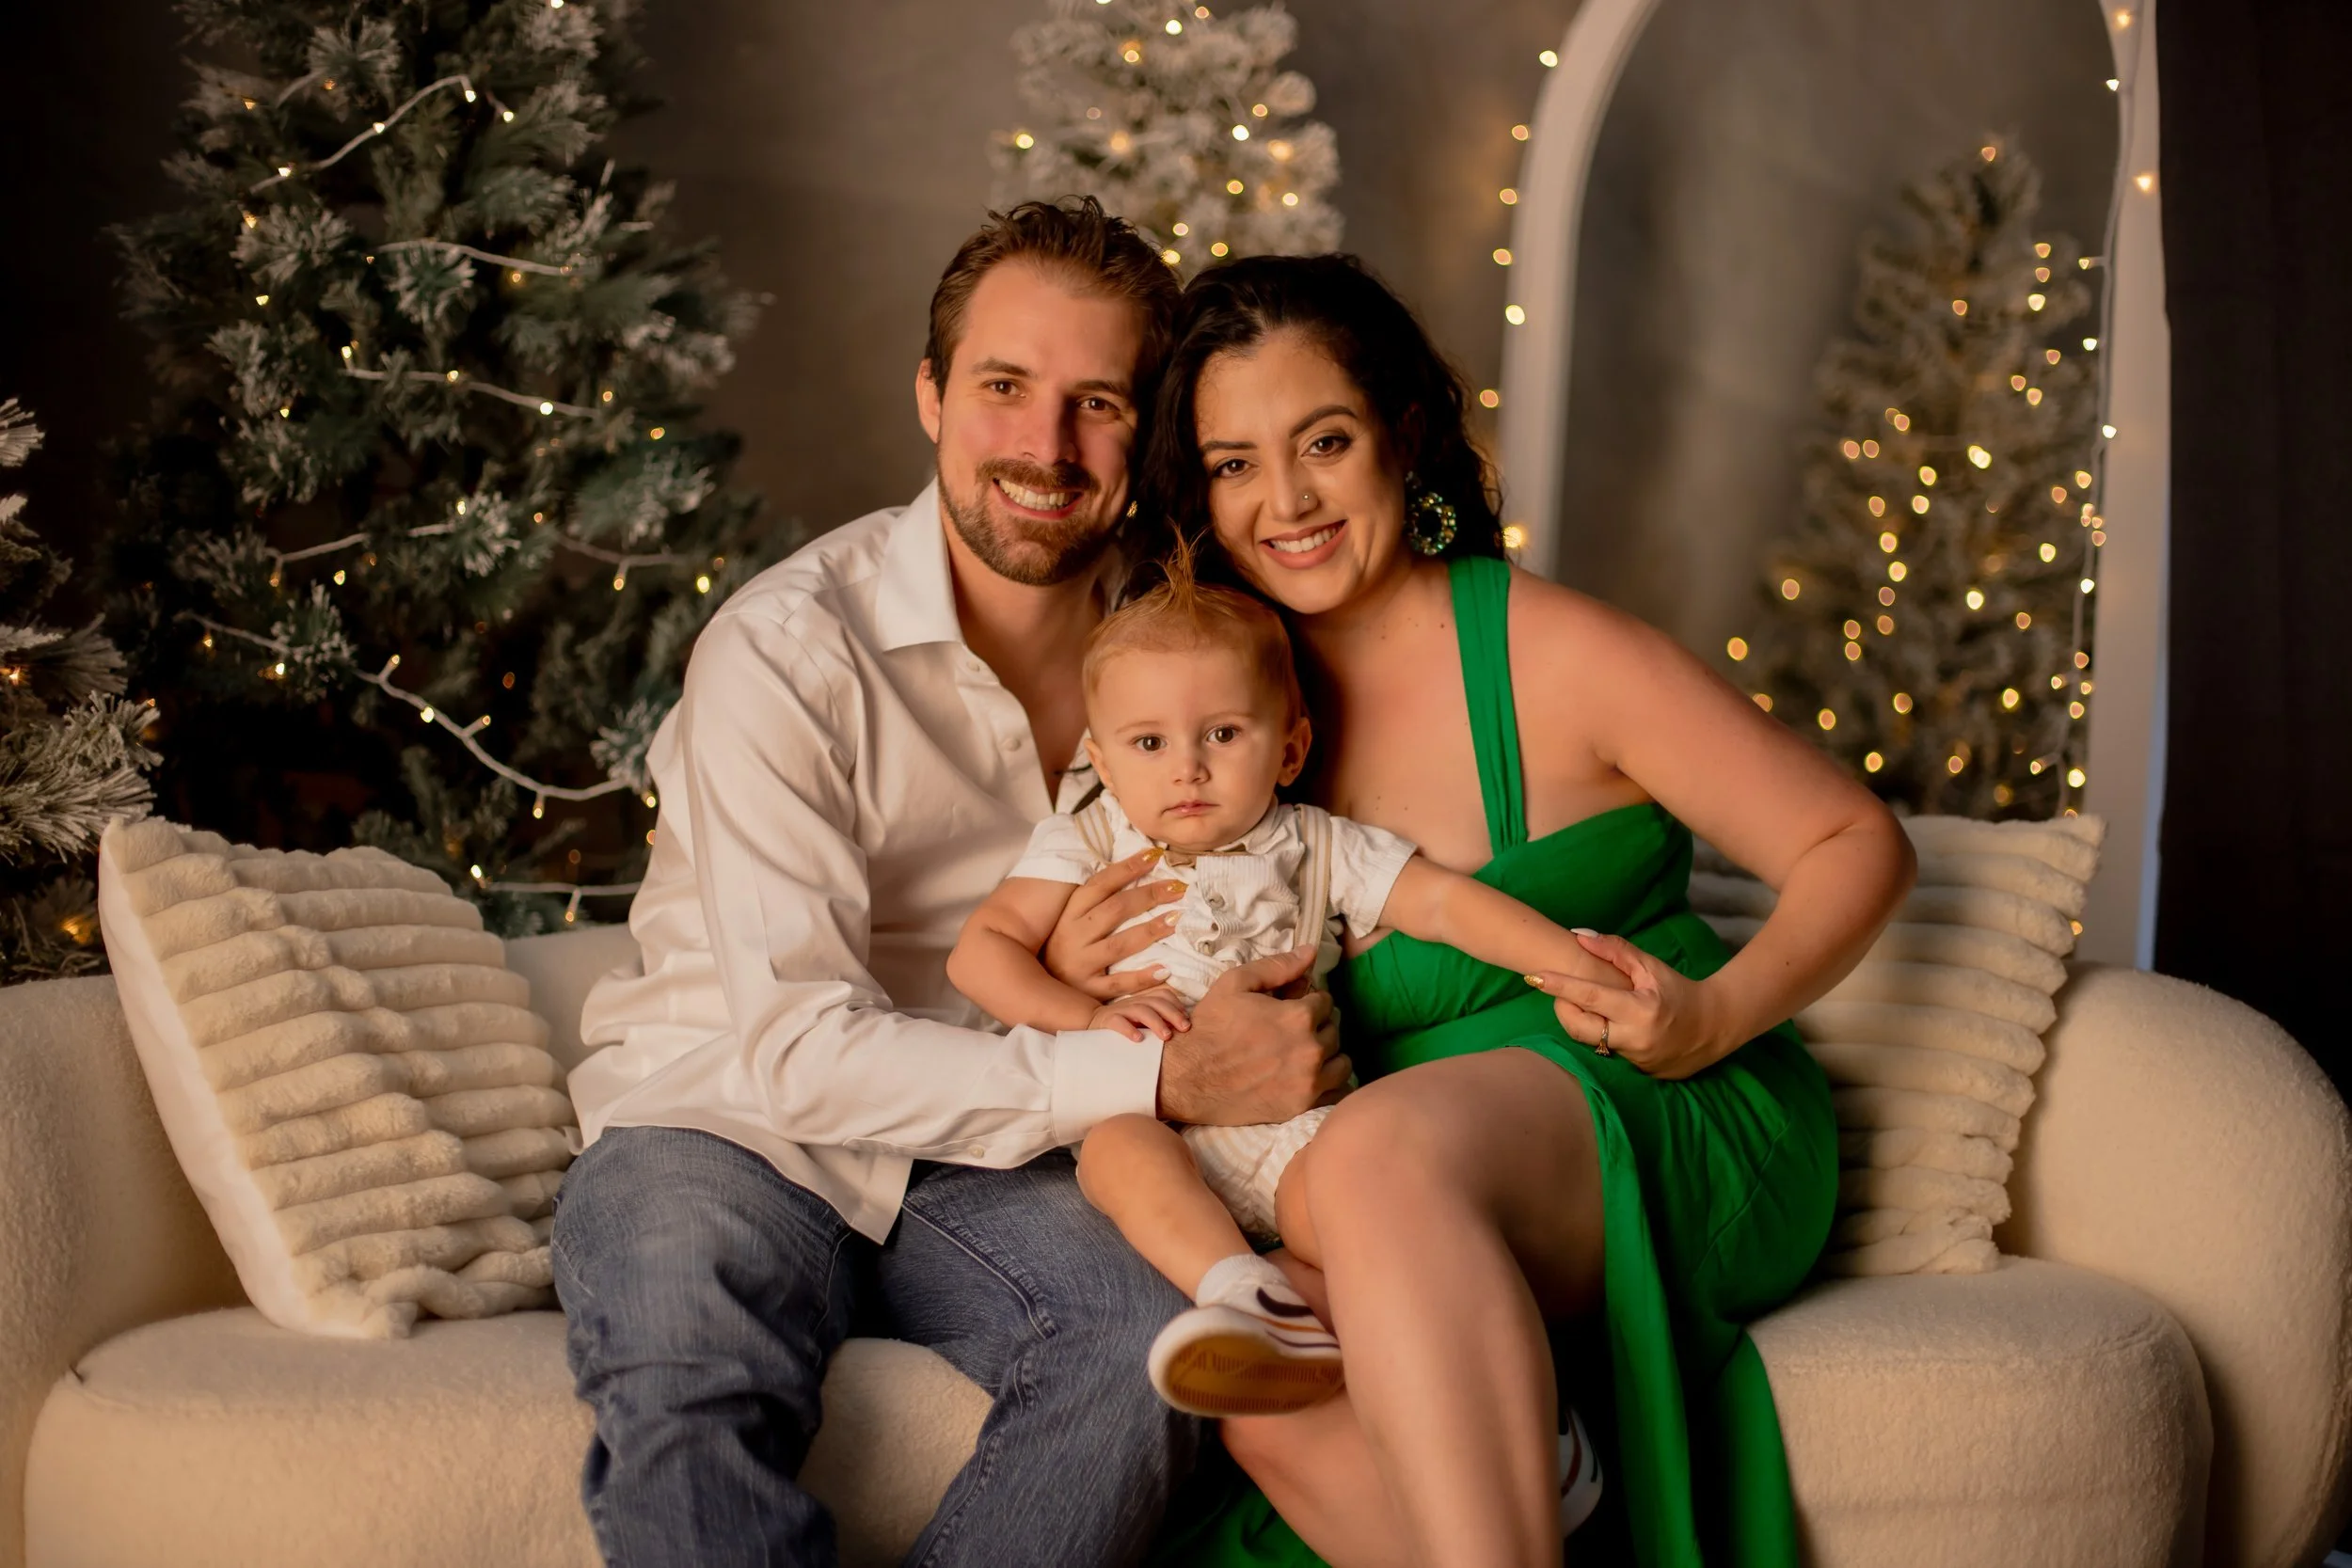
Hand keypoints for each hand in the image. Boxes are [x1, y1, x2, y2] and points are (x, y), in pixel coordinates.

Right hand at [1043, 848, 1187, 1000]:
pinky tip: (1165, 970)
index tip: (1155, 856)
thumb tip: (1132, 868)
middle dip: (1148, 895)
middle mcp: (1073, 936)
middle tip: (1179, 888)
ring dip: (1150, 930)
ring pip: (1118, 945)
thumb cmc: (1062, 946)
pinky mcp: (1089, 992)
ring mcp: (1080, 965)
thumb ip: (1096, 899)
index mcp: (1070, 913)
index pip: (1100, 885)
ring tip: (1176, 919)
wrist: (1039, 989)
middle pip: (1115, 910)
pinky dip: (1142, 978)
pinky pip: (1118, 984)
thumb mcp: (1071, 919)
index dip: (1127, 868)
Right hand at [1090, 987, 1191, 1043]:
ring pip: (1141, 1010)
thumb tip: (1184, 1026)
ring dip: (1156, 1022)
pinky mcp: (1106, 1021)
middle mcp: (1134, 1002)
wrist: (1089, 1023)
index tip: (1188, 1022)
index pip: (1163, 995)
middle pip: (1156, 1002)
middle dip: (1173, 1014)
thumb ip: (1159, 1019)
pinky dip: (1129, 1030)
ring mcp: (1120, 1010)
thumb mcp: (1142, 1020)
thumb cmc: (1123, 1025)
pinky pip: (1118, 1022)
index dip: (1177, 1006)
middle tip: (1185, 1029)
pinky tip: (1139, 1040)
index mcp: (1144, 1000)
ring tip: (1166, 1037)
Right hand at [1158, 947, 1344, 1124]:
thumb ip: (1278, 966)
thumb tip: (1311, 951)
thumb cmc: (1210, 1027)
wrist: (1188, 1077)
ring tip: (1306, 1053)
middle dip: (1318, 1026)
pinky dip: (1329, 1084)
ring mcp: (1308, 1081)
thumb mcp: (1236, 983)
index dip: (1310, 1001)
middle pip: (1334, 1031)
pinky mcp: (1301, 1106)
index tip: (1295, 1007)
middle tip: (1295, 1031)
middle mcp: (1310, 1049)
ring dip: (1328, 1055)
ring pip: (1341, 1063)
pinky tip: (1311, 1078)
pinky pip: (1335, 1093)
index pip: (1326, 1002)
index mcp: (1298, 1016)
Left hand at [1525, 929, 1724, 1080]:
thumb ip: (1616, 951)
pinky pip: (1608, 1055)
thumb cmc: (1681, 991)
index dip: (1559, 986)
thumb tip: (1580, 935)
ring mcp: (1636, 1062)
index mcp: (1639, 1010)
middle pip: (1578, 1028)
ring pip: (1591, 1043)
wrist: (1716, 1026)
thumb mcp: (1652, 967)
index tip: (1534, 976)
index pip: (1589, 997)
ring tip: (1592, 1007)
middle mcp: (1635, 1040)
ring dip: (1584, 1023)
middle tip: (1562, 994)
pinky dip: (1604, 1038)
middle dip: (1562, 1009)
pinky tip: (1614, 1028)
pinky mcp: (1639, 1074)